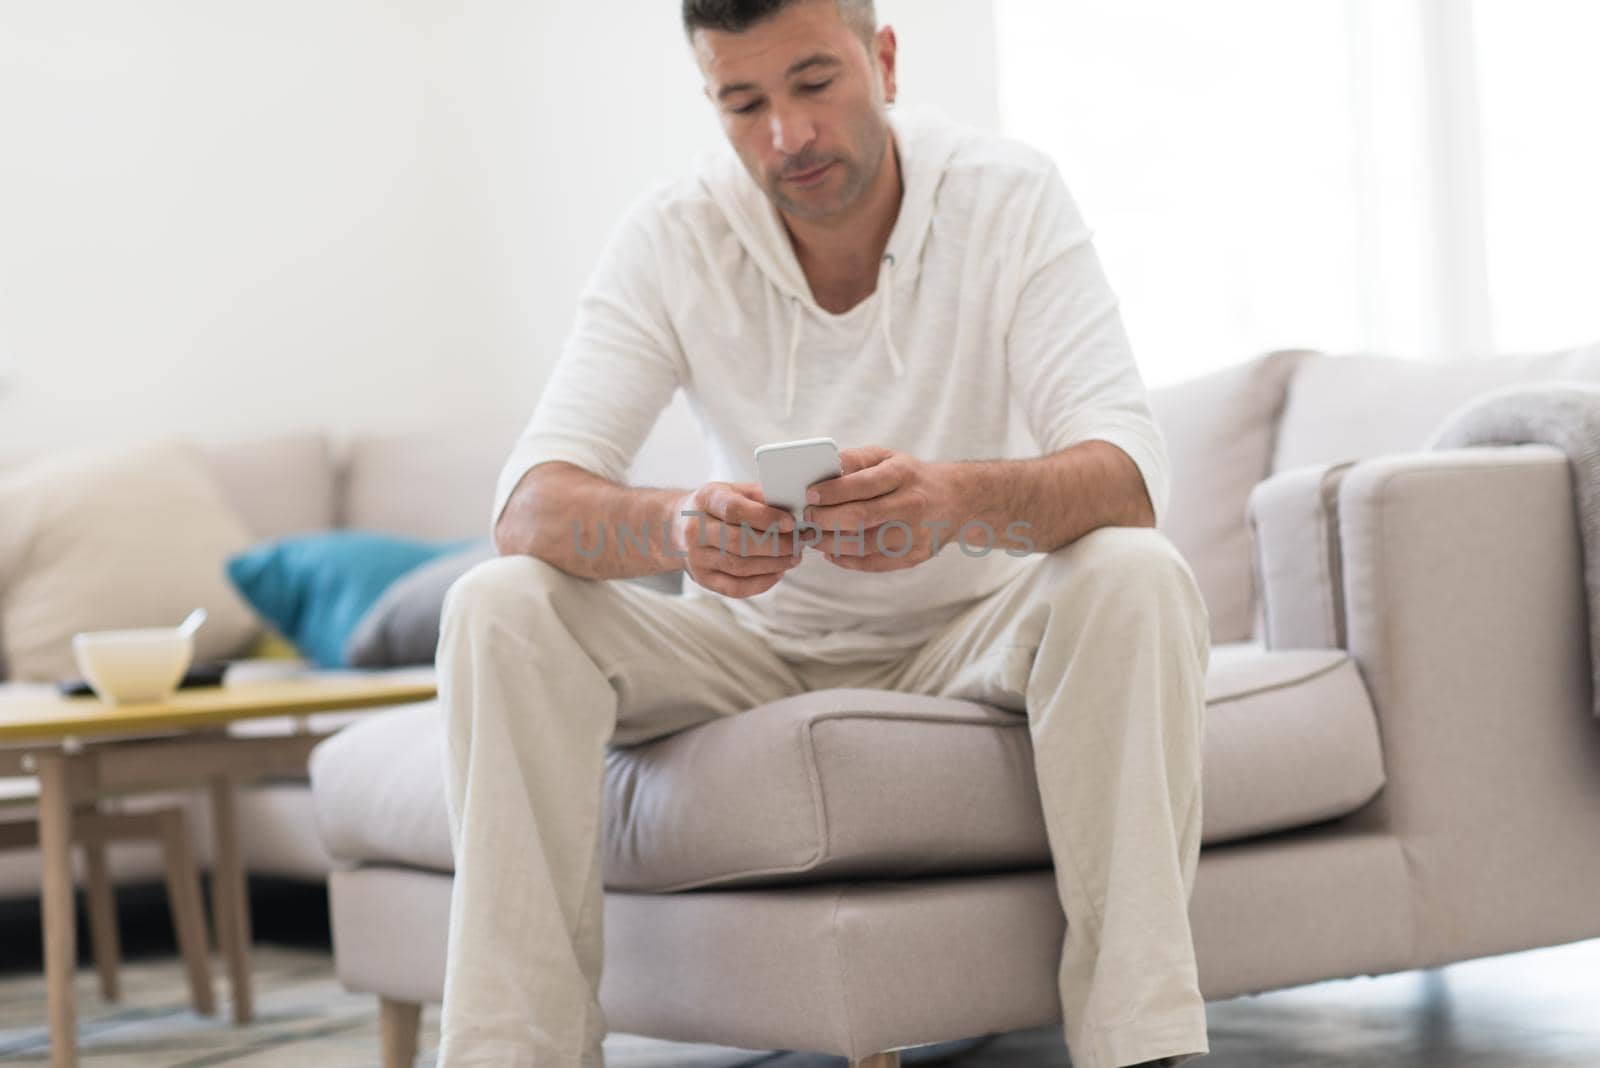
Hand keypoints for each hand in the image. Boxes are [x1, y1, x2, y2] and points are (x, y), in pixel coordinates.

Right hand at [671, 481, 801, 597]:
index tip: (791, 523)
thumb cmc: (715, 506)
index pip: (734, 510)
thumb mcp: (732, 490)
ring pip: (739, 566)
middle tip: (798, 544)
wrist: (677, 526)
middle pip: (739, 542)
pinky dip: (761, 583)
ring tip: (794, 558)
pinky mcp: (703, 579)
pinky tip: (778, 573)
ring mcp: (697, 557)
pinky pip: (735, 588)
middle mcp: (696, 530)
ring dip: (773, 565)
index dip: (765, 517)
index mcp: (705, 500)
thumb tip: (793, 507)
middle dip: (775, 545)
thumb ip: (759, 496)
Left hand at [802, 445, 959, 571]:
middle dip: (826, 520)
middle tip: (807, 518)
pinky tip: (832, 553)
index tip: (809, 495)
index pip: (863, 484)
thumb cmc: (911, 476)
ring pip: (864, 545)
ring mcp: (914, 534)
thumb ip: (855, 460)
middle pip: (861, 517)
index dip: (833, 492)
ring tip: (813, 536)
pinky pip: (873, 563)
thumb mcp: (888, 457)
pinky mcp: (914, 556)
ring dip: (831, 544)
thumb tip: (822, 470)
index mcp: (903, 474)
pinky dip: (847, 560)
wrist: (957, 500)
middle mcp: (911, 504)